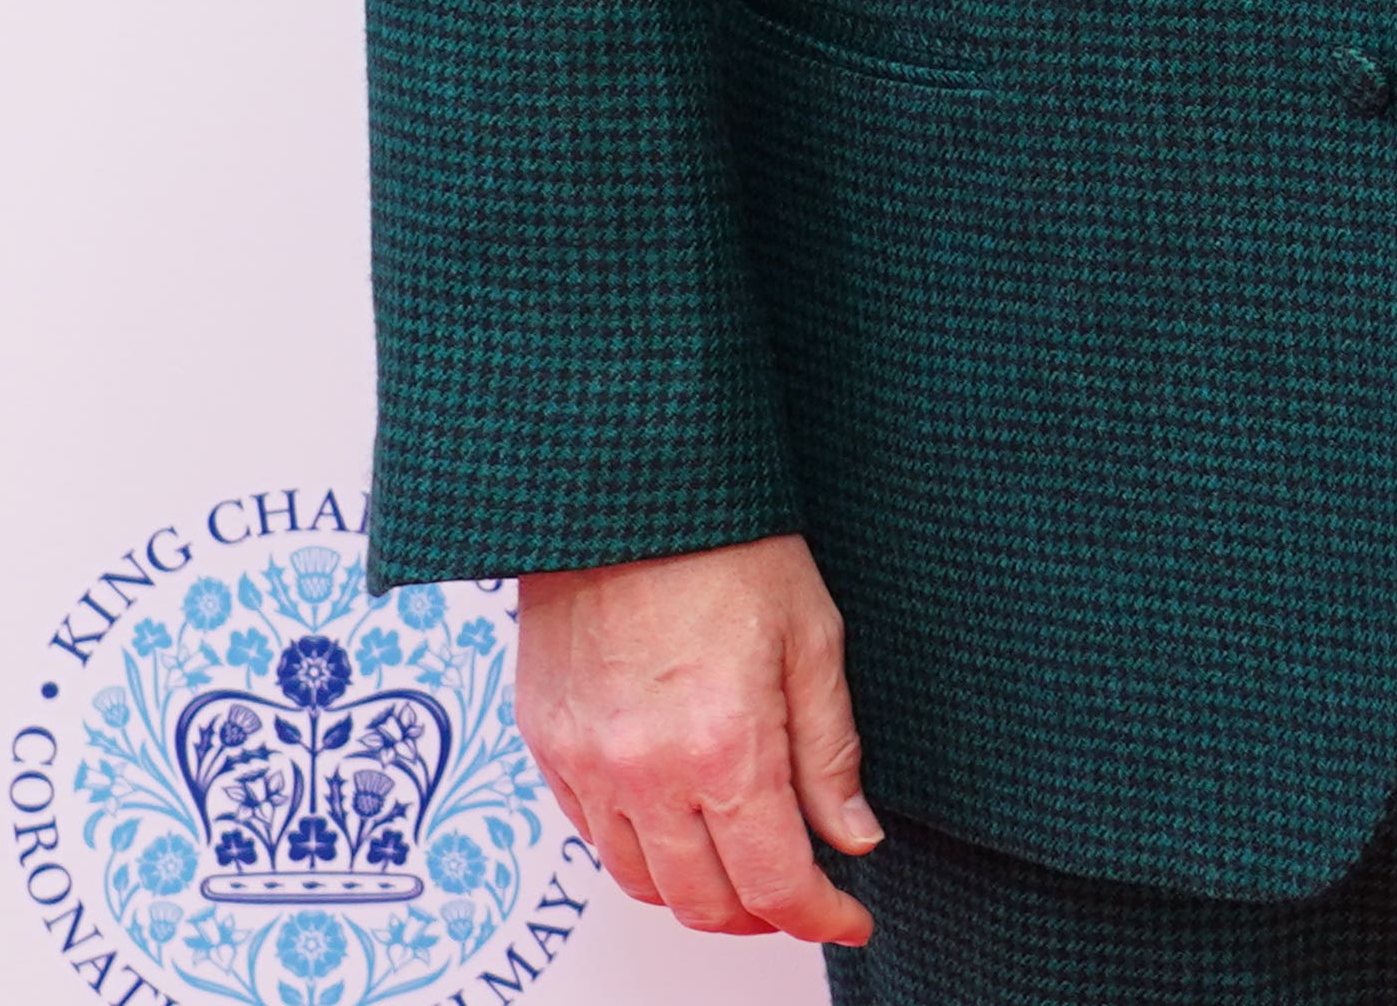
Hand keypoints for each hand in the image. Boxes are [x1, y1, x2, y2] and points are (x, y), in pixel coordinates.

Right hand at [507, 532, 880, 947]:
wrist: (625, 480)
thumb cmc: (725, 540)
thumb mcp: (811, 636)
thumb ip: (830, 752)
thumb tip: (851, 838)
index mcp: (726, 747)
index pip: (776, 884)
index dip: (821, 916)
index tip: (849, 916)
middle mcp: (646, 770)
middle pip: (705, 903)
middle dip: (762, 915)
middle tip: (799, 892)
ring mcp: (586, 761)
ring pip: (642, 881)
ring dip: (697, 890)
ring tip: (738, 860)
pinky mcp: (545, 740)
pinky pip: (591, 833)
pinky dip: (638, 848)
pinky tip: (675, 818)